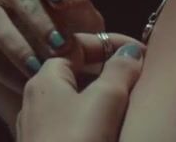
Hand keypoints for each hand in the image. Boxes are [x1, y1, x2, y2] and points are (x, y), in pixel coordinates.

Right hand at [0, 0, 140, 128]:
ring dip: (17, 42)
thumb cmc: (67, 59)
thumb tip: (127, 46)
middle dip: (37, 16)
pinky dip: (1, 66)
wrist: (40, 94)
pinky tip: (23, 82)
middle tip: (59, 46)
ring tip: (41, 68)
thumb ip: (101, 41)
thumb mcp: (88, 48)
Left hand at [15, 43, 144, 141]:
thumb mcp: (105, 100)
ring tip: (130, 105)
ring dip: (102, 99)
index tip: (140, 51)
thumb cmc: (77, 141)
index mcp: (44, 78)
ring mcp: (38, 128)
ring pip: (75, 102)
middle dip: (108, 73)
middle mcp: (35, 100)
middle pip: (75, 74)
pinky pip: (72, 126)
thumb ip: (119, 70)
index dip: (109, 44)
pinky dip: (93, 122)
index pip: (76, 46)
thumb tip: (129, 51)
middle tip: (139, 79)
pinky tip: (110, 131)